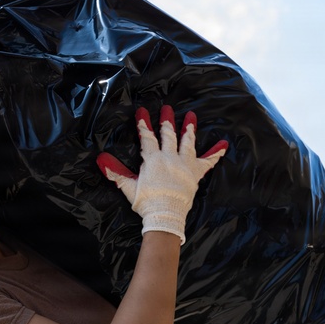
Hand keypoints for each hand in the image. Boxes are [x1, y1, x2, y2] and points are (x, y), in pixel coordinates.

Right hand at [97, 105, 227, 242]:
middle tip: (167, 108)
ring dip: (189, 129)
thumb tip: (100, 159)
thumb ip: (116, 172)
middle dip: (166, 120)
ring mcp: (185, 164)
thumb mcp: (128, 187)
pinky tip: (224, 144)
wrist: (166, 215)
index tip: (142, 112)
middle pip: (168, 135)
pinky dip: (215, 153)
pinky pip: (208, 162)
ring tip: (191, 116)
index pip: (147, 138)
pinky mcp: (196, 174)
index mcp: (153, 159)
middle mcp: (170, 157)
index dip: (144, 124)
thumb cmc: (146, 202)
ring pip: (187, 143)